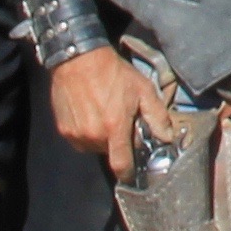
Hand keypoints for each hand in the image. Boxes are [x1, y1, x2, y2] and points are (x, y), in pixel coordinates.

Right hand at [49, 48, 169, 163]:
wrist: (79, 58)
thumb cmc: (114, 72)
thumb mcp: (143, 89)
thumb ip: (157, 117)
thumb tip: (168, 138)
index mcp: (115, 127)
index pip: (121, 165)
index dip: (129, 173)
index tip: (132, 172)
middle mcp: (94, 135)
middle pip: (110, 152)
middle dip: (118, 142)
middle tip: (121, 122)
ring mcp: (76, 133)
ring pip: (94, 147)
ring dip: (102, 138)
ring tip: (104, 115)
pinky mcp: (63, 129)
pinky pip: (80, 140)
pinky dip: (87, 133)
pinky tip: (90, 113)